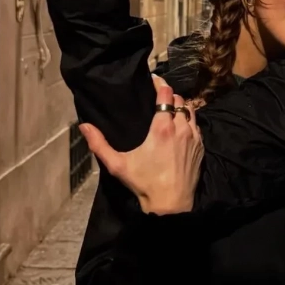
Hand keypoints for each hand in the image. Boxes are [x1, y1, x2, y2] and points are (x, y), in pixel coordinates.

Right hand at [79, 76, 202, 214]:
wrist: (171, 204)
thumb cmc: (144, 183)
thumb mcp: (117, 165)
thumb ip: (99, 144)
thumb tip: (84, 126)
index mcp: (161, 127)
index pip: (166, 94)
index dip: (160, 84)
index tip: (154, 81)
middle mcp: (180, 128)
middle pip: (180, 100)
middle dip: (170, 97)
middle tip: (159, 99)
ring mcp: (194, 137)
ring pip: (191, 111)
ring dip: (181, 108)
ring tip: (170, 111)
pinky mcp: (201, 147)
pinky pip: (197, 126)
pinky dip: (189, 122)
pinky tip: (181, 128)